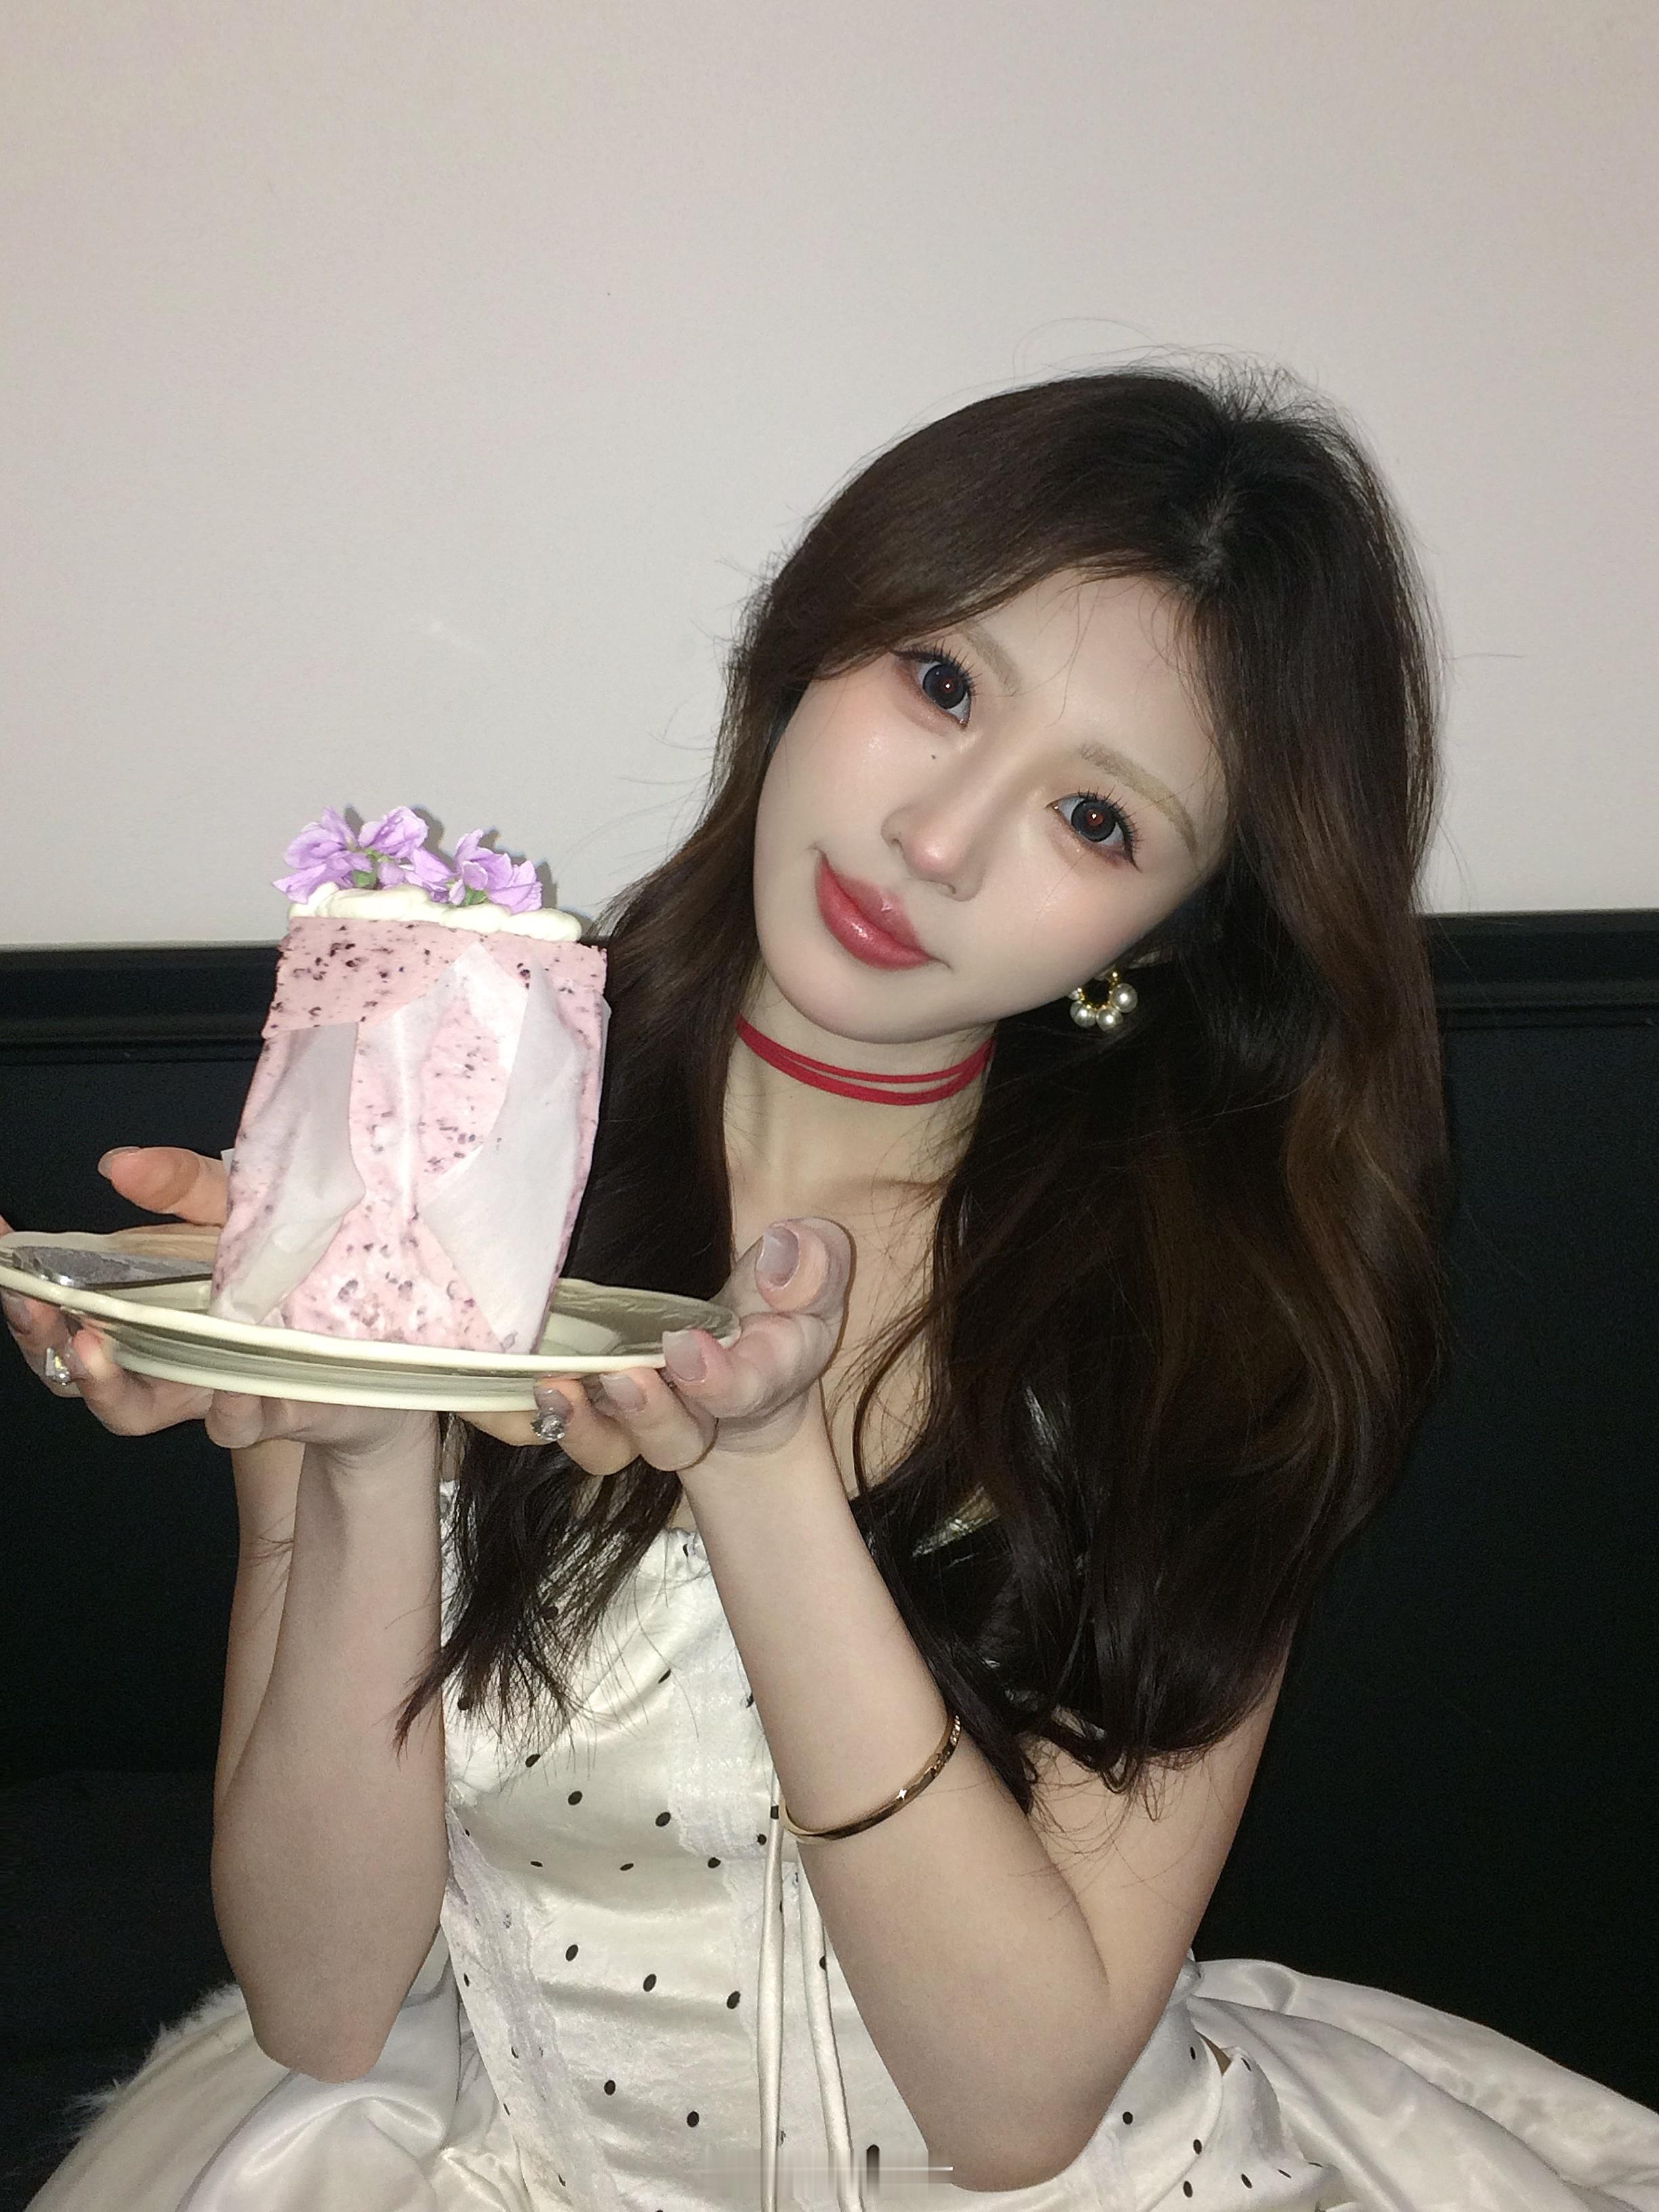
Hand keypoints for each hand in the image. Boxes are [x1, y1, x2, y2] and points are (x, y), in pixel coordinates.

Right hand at [1, 1146, 426, 1465]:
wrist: (385, 1331)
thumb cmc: (296, 1264)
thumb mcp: (242, 1208)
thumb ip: (186, 1186)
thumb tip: (119, 1163)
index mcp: (140, 1306)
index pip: (57, 1303)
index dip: (17, 1284)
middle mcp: (157, 1358)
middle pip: (68, 1364)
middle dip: (38, 1334)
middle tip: (29, 1300)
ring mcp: (204, 1391)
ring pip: (128, 1409)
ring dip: (103, 1380)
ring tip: (94, 1342)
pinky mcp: (268, 1413)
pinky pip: (234, 1423)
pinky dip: (229, 1407)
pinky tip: (231, 1387)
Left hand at [529, 1217, 852, 1477]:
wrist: (748, 1349)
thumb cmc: (784, 1300)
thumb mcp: (815, 1272)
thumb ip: (814, 1262)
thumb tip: (784, 1248)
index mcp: (765, 1374)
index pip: (747, 1389)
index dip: (719, 1380)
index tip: (686, 1347)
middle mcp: (704, 1411)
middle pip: (678, 1438)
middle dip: (652, 1415)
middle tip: (624, 1376)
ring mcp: (649, 1417)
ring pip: (619, 1448)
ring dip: (588, 1428)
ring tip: (557, 1388)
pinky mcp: (604, 1410)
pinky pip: (575, 1431)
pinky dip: (549, 1417)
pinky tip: (532, 1385)